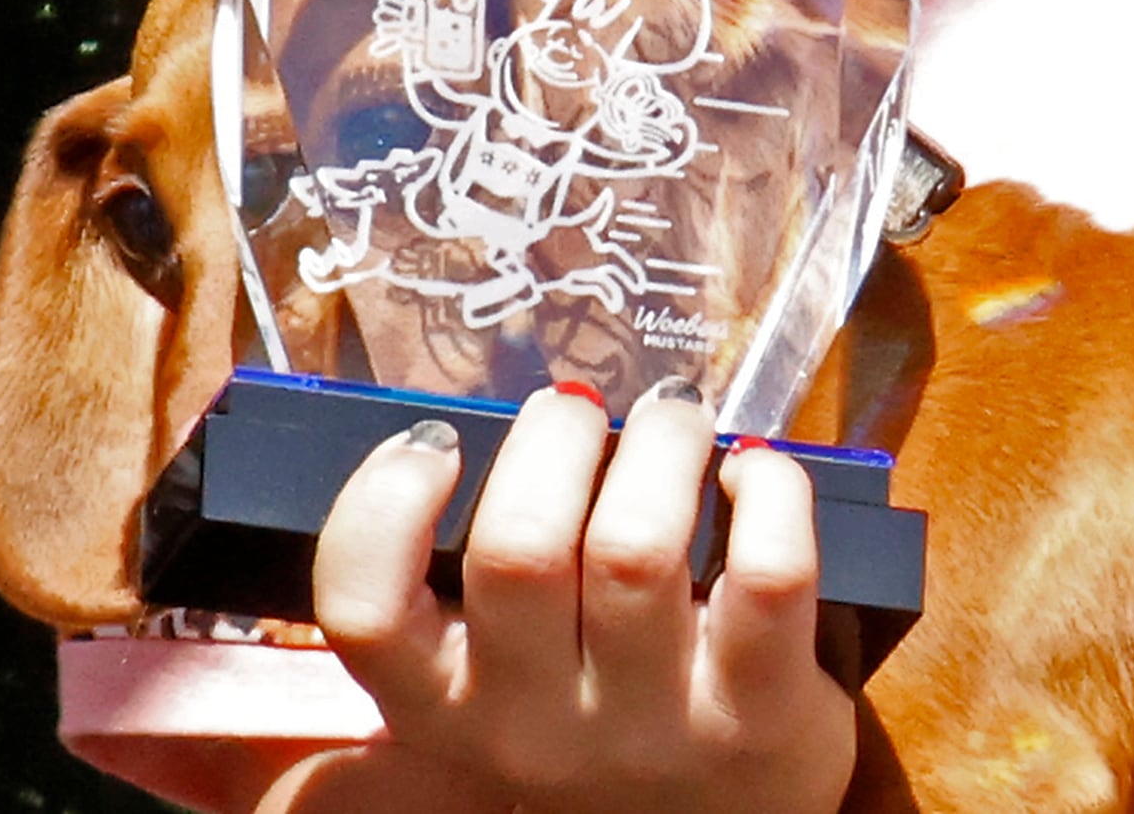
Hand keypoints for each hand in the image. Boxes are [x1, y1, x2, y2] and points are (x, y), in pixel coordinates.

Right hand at [311, 380, 855, 813]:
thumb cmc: (586, 714)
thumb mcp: (491, 678)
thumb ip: (462, 577)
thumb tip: (496, 420)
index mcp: (441, 703)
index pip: (363, 606)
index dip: (385, 500)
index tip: (439, 442)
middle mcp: (532, 725)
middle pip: (519, 546)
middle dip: (553, 435)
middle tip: (580, 408)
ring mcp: (652, 725)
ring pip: (636, 545)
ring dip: (661, 441)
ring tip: (673, 419)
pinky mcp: (764, 716)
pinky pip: (768, 573)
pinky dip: (769, 490)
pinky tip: (753, 472)